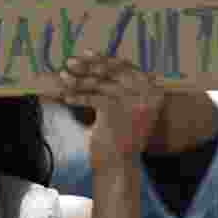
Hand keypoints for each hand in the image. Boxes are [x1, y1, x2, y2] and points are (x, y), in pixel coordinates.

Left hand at [57, 52, 164, 170]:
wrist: (119, 165)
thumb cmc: (119, 135)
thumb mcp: (125, 106)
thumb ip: (118, 85)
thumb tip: (93, 60)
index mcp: (154, 91)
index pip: (126, 67)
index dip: (104, 59)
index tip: (86, 53)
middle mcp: (148, 94)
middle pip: (113, 72)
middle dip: (88, 65)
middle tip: (69, 62)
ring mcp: (134, 103)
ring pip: (100, 84)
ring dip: (78, 80)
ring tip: (62, 77)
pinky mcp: (116, 112)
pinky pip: (92, 98)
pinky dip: (77, 96)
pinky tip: (66, 97)